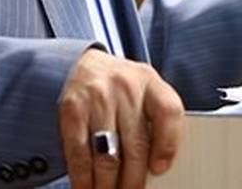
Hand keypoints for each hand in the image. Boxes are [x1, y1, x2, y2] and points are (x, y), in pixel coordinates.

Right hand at [58, 49, 184, 188]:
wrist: (86, 64)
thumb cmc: (124, 87)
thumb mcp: (146, 93)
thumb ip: (155, 122)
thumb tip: (155, 168)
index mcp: (151, 83)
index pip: (169, 112)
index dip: (167, 145)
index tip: (160, 169)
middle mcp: (126, 87)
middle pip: (135, 146)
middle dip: (133, 181)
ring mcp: (97, 98)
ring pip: (107, 156)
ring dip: (107, 185)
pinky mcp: (72, 110)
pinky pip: (79, 154)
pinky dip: (83, 178)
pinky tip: (86, 188)